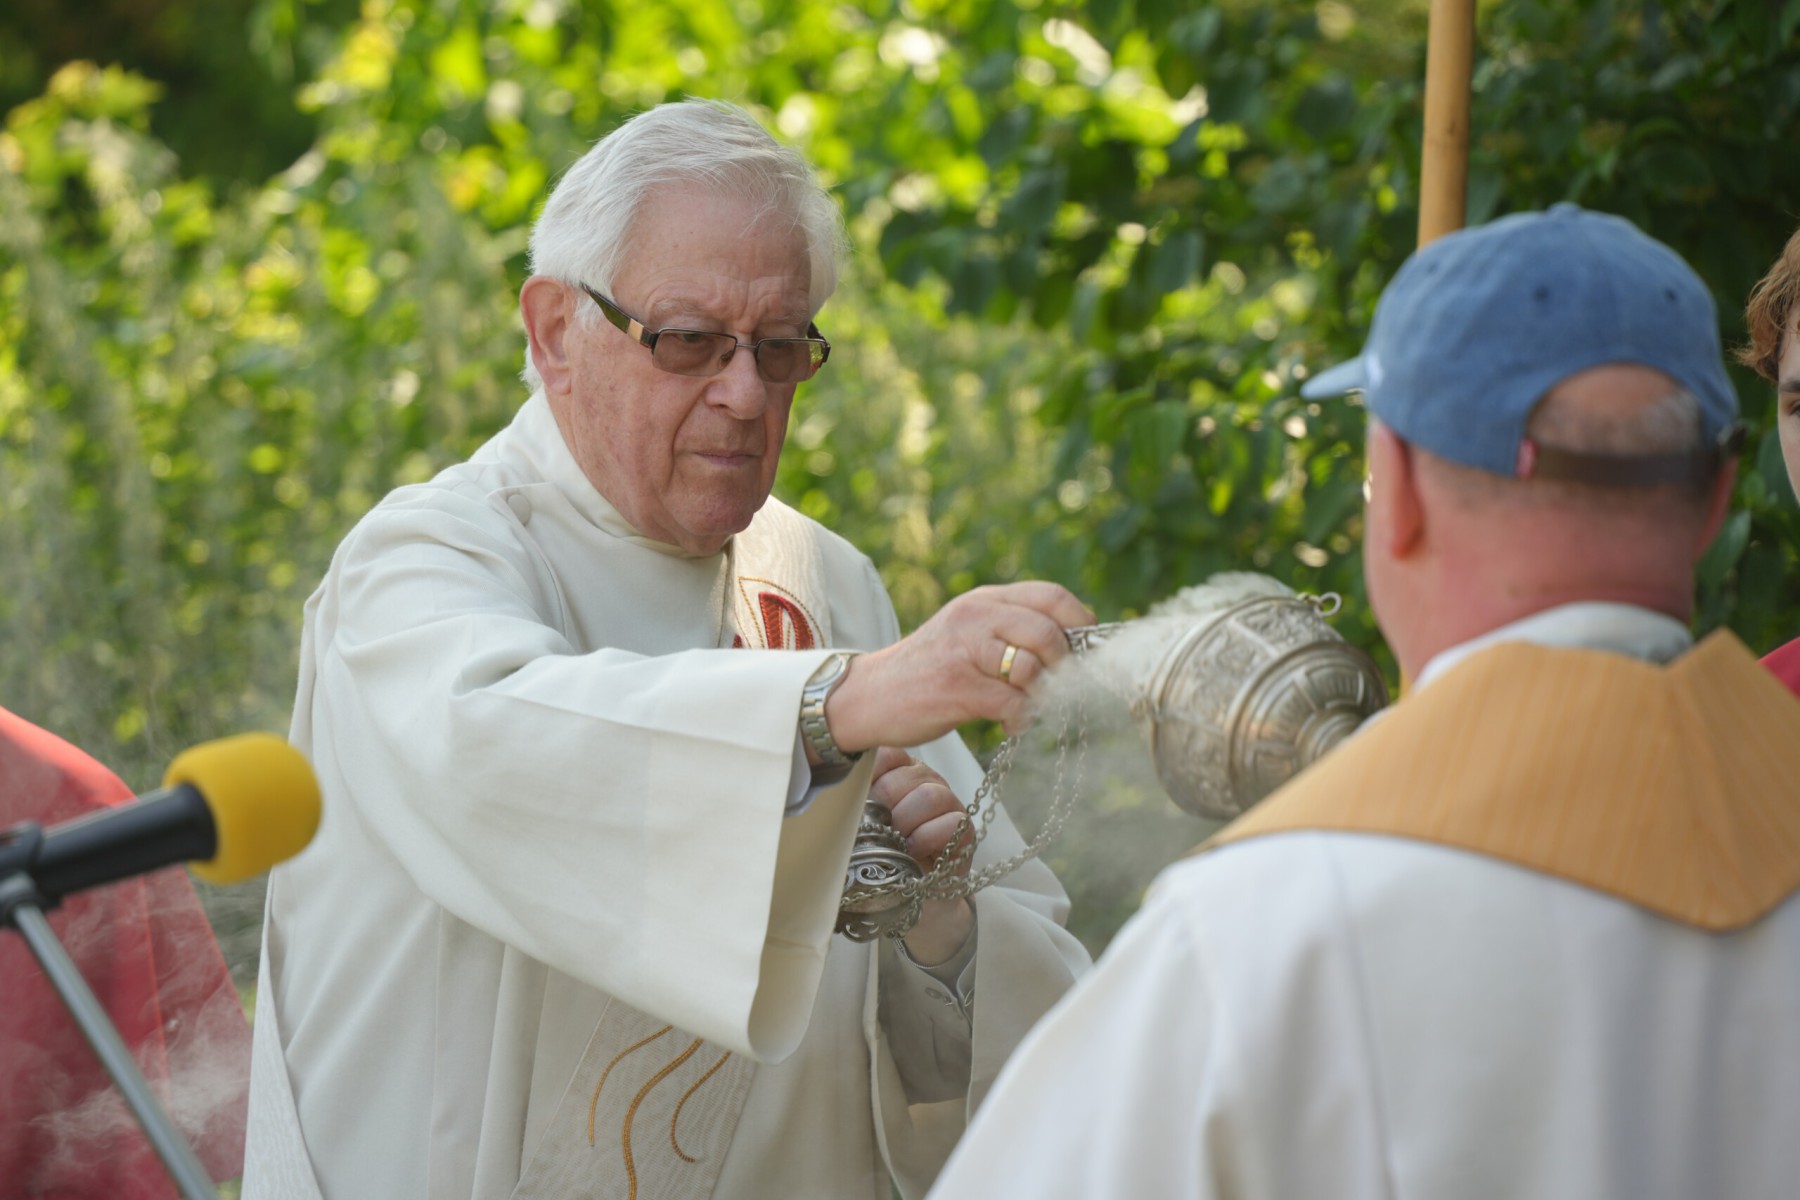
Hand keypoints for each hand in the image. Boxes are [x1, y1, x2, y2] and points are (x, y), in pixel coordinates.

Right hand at [823, 581, 1093, 752]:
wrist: (870, 695)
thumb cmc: (930, 669)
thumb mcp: (969, 632)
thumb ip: (1012, 629)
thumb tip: (1076, 646)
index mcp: (984, 600)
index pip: (1051, 596)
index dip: (1080, 622)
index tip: (1086, 649)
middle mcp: (975, 616)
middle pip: (1048, 633)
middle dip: (1063, 666)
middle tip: (1056, 688)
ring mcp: (965, 651)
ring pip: (1032, 669)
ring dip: (1041, 697)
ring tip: (1026, 708)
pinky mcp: (956, 688)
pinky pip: (1012, 704)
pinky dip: (1021, 720)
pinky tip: (1009, 724)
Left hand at [868, 746, 975, 964]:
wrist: (911, 901)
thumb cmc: (880, 862)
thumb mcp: (858, 831)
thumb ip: (851, 806)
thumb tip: (833, 795)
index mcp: (895, 773)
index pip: (885, 754)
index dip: (870, 774)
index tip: (858, 800)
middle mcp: (923, 781)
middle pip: (904, 776)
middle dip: (886, 806)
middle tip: (878, 830)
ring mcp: (948, 803)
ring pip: (931, 795)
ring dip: (907, 823)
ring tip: (897, 844)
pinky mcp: (965, 829)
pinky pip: (951, 822)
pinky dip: (927, 839)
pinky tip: (914, 853)